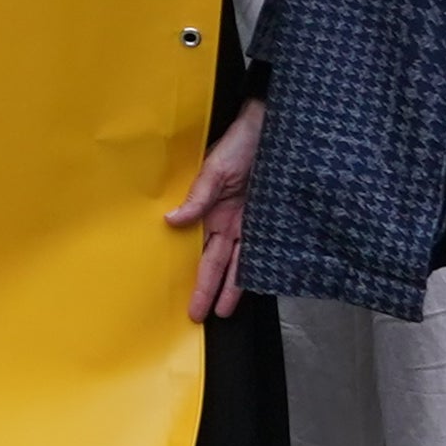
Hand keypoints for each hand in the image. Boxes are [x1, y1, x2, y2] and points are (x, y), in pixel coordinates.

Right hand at [169, 99, 261, 318]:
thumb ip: (197, 198)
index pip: (204, 256)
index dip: (199, 281)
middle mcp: (232, 223)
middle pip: (220, 266)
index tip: (190, 305)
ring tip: (226, 313)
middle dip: (211, 292)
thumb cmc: (240, 142)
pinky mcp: (274, 219)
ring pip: (242, 263)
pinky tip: (258, 284)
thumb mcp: (215, 170)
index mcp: (213, 213)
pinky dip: (260, 266)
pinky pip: (265, 248)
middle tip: (199, 318)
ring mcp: (254, 223)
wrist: (271, 127)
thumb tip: (171, 221)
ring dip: (235, 287)